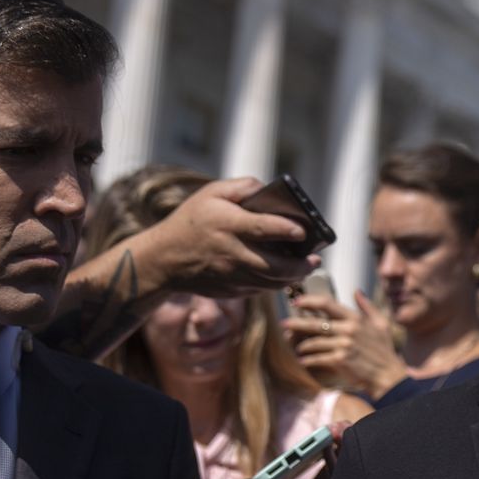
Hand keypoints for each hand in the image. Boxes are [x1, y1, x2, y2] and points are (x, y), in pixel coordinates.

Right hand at [139, 178, 317, 297]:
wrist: (163, 259)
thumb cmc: (190, 221)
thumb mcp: (210, 194)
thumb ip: (242, 187)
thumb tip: (268, 189)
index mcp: (227, 225)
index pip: (262, 228)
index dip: (286, 230)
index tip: (303, 231)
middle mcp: (231, 253)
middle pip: (274, 266)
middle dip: (300, 265)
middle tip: (315, 259)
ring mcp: (231, 276)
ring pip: (271, 283)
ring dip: (293, 277)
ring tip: (307, 267)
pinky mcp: (230, 291)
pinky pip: (259, 289)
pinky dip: (275, 283)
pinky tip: (284, 274)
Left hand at [244, 421, 351, 478]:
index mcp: (327, 477)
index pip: (335, 446)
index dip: (333, 434)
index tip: (328, 431)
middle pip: (351, 447)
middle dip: (345, 433)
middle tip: (334, 431)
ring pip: (359, 460)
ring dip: (352, 446)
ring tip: (338, 435)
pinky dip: (355, 469)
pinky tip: (342, 460)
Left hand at [284, 290, 407, 397]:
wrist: (387, 375)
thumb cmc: (384, 350)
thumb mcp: (381, 324)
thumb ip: (367, 306)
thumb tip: (356, 291)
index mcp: (355, 319)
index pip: (327, 303)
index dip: (309, 301)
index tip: (297, 302)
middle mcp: (348, 330)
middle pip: (315, 323)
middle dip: (296, 323)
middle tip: (284, 324)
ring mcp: (343, 345)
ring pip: (313, 342)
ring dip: (302, 345)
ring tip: (296, 347)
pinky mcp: (340, 360)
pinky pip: (317, 358)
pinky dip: (308, 360)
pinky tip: (303, 361)